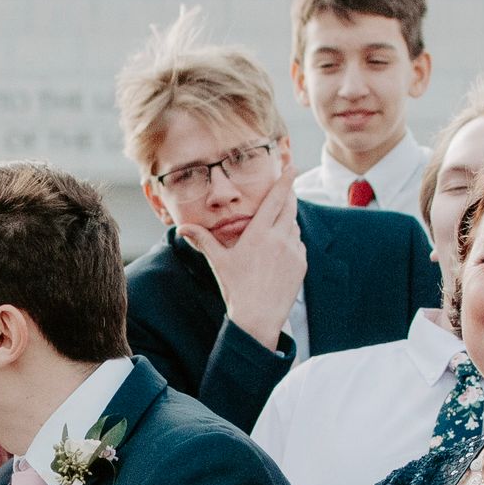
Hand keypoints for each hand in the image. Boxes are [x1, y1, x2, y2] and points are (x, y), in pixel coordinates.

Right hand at [183, 174, 307, 351]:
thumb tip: (181, 229)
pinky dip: (291, 242)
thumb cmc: (236, 288)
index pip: (276, 198)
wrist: (257, 318)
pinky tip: (278, 253)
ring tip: (273, 232)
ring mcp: (294, 251)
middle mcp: (280, 238)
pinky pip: (298, 245)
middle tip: (286, 189)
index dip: (285, 180)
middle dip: (288, 196)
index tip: (291, 166)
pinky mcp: (301, 264)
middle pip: (290, 207)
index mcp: (260, 233)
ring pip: (293, 226)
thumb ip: (202, 240)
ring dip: (286, 222)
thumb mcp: (218, 261)